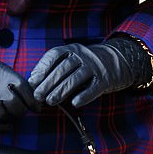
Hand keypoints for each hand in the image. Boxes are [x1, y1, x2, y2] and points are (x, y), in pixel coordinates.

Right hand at [0, 44, 37, 131]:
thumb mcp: (1, 70)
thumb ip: (16, 83)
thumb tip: (34, 98)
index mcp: (3, 74)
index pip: (24, 89)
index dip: (33, 101)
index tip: (36, 108)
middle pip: (16, 105)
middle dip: (21, 111)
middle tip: (19, 111)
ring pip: (5, 117)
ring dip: (10, 119)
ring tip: (9, 115)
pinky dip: (2, 129)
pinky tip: (6, 126)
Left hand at [28, 37, 149, 107]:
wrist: (119, 60)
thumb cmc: (87, 64)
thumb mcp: (72, 59)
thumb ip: (55, 67)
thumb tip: (33, 80)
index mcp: (72, 49)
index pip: (54, 55)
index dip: (42, 67)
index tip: (33, 81)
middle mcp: (83, 56)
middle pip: (63, 68)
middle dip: (48, 83)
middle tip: (38, 95)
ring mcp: (95, 67)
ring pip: (76, 78)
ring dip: (61, 91)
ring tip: (50, 101)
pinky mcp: (105, 79)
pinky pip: (93, 88)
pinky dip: (84, 96)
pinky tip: (74, 103)